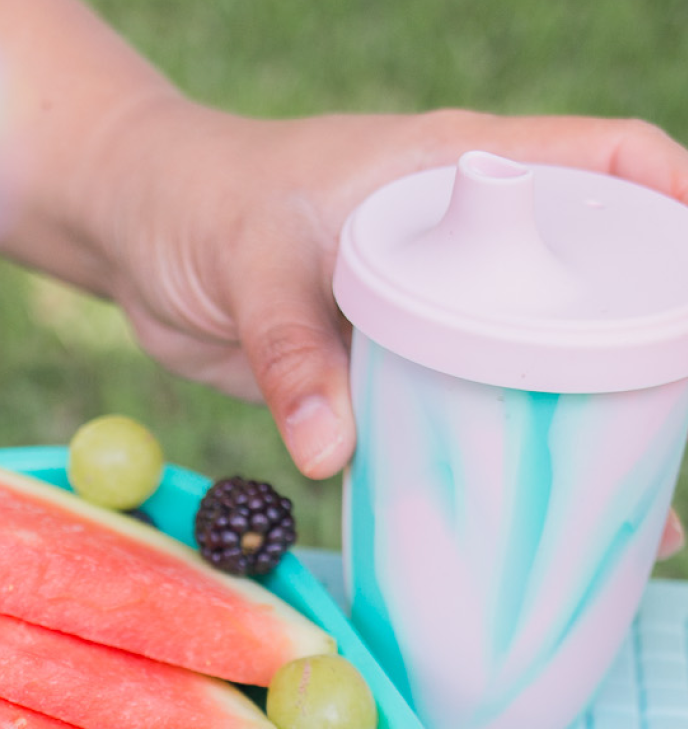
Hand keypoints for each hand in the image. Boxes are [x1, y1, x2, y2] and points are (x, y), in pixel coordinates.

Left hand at [93, 104, 687, 481]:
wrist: (138, 240)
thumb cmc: (200, 205)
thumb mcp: (250, 264)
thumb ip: (290, 349)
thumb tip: (331, 453)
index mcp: (456, 172)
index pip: (603, 163)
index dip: (671, 204)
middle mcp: (460, 239)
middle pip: (585, 282)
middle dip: (643, 350)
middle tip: (672, 431)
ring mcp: (427, 309)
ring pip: (527, 360)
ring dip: (577, 425)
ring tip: (630, 507)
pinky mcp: (385, 369)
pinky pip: (456, 412)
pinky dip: (487, 461)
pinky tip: (518, 519)